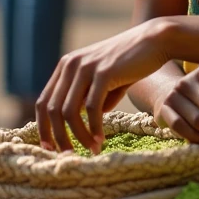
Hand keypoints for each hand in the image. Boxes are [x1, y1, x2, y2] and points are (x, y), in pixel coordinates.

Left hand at [36, 19, 172, 152]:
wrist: (154, 41)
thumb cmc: (131, 63)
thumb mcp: (104, 79)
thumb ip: (91, 98)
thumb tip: (87, 123)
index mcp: (67, 66)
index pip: (44, 102)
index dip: (43, 128)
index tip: (49, 148)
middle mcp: (71, 65)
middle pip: (52, 110)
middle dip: (58, 138)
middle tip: (68, 157)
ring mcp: (86, 67)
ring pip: (69, 112)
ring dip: (78, 136)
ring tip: (90, 150)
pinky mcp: (104, 72)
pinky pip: (92, 108)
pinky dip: (94, 128)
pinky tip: (100, 140)